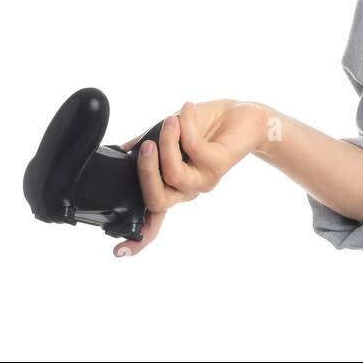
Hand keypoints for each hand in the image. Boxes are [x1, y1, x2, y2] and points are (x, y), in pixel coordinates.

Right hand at [111, 98, 269, 256]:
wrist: (243, 114)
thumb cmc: (205, 125)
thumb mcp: (168, 133)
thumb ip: (148, 143)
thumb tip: (125, 150)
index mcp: (173, 185)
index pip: (154, 220)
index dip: (137, 240)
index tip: (118, 253)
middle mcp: (188, 188)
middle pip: (157, 201)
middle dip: (145, 172)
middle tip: (146, 145)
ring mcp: (204, 179)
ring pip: (174, 175)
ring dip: (166, 144)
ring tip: (170, 120)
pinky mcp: (219, 165)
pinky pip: (193, 148)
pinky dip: (185, 125)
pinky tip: (186, 110)